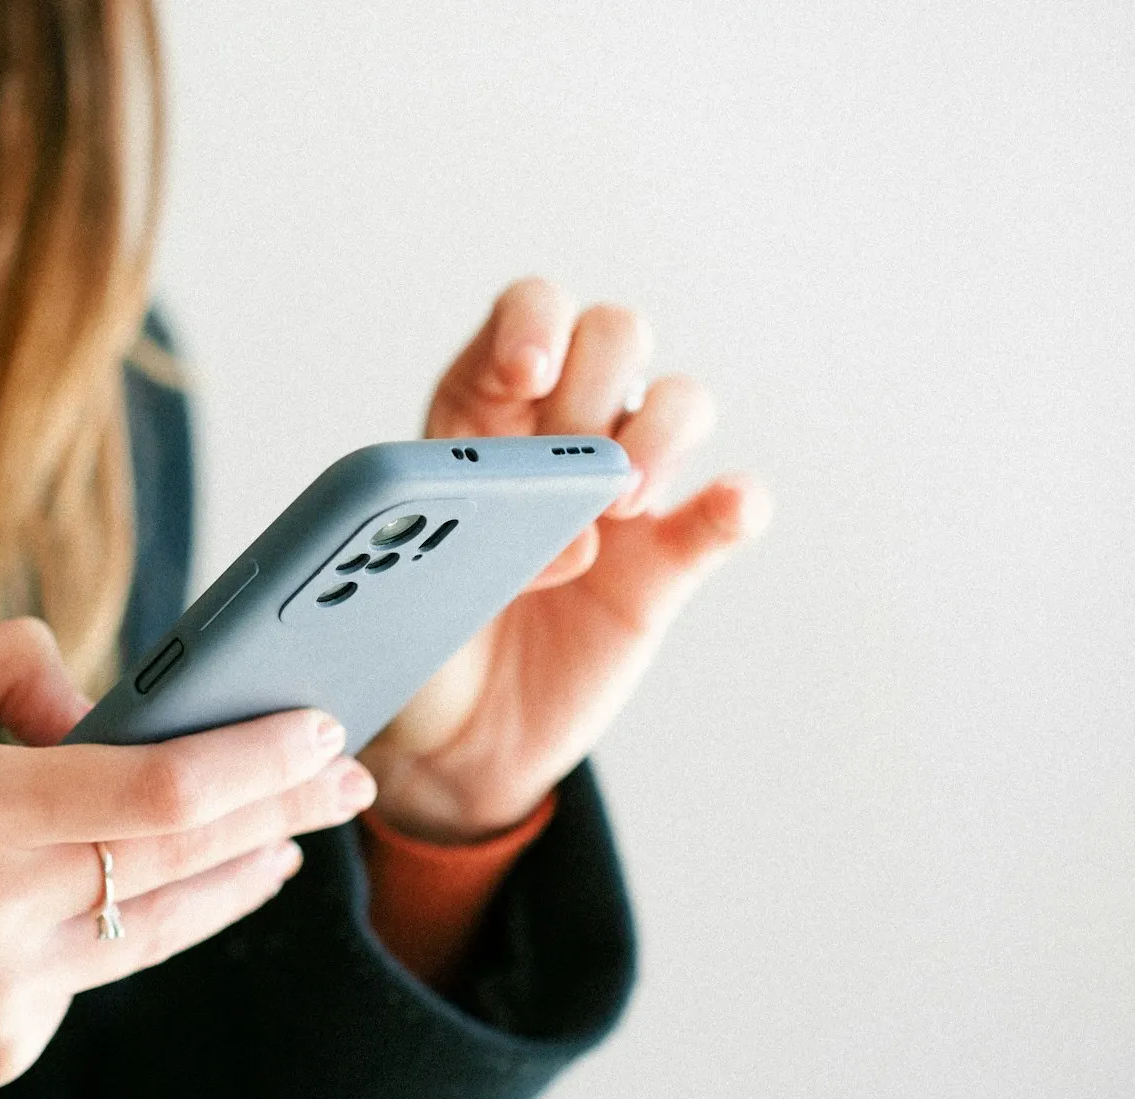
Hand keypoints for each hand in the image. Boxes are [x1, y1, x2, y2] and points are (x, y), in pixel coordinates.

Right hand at [0, 619, 376, 1098]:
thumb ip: (5, 668)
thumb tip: (111, 709)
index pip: (163, 788)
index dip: (261, 758)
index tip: (325, 727)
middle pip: (193, 858)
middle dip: (288, 810)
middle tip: (351, 778)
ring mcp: (0, 998)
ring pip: (166, 927)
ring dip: (242, 875)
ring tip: (290, 837)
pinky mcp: (0, 1051)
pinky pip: (97, 973)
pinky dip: (128, 922)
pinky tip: (150, 890)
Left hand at [359, 279, 769, 842]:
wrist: (454, 743)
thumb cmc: (414, 645)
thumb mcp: (397, 589)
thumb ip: (459, 544)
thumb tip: (564, 536)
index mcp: (480, 415)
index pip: (526, 318)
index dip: (535, 323)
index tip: (529, 372)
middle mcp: (560, 436)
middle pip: (614, 336)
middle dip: (598, 382)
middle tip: (572, 462)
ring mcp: (622, 493)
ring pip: (680, 401)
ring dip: (662, 432)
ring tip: (620, 506)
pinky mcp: (668, 560)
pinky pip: (727, 510)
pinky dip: (737, 501)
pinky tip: (726, 509)